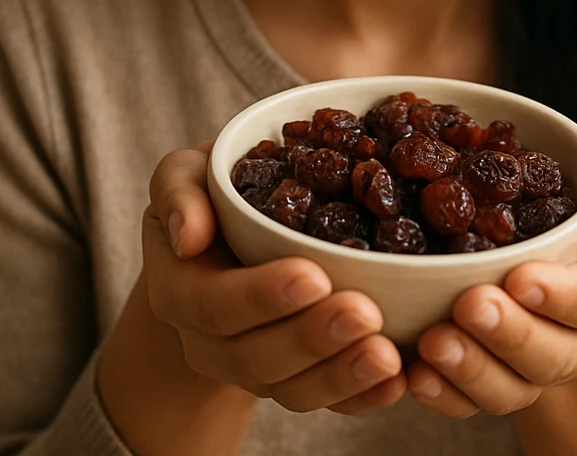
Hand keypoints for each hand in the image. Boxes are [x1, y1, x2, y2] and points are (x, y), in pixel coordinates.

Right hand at [141, 143, 408, 413]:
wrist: (227, 242)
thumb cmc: (213, 194)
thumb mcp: (184, 174)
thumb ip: (178, 190)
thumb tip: (189, 235)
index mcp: (181, 290)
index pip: (215, 305)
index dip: (262, 297)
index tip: (313, 276)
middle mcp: (212, 341)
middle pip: (258, 356)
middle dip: (313, 338)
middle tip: (364, 313)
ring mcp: (255, 368)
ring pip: (293, 389)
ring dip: (341, 376)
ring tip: (387, 355)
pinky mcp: (297, 381)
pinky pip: (327, 402)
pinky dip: (363, 396)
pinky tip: (398, 380)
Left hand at [405, 138, 576, 416]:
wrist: (538, 241)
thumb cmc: (573, 205)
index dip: (562, 295)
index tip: (522, 277)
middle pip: (554, 356)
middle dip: (511, 334)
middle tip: (471, 305)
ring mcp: (531, 368)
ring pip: (512, 389)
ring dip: (473, 370)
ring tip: (435, 341)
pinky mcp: (489, 380)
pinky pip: (470, 404)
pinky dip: (443, 395)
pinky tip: (415, 375)